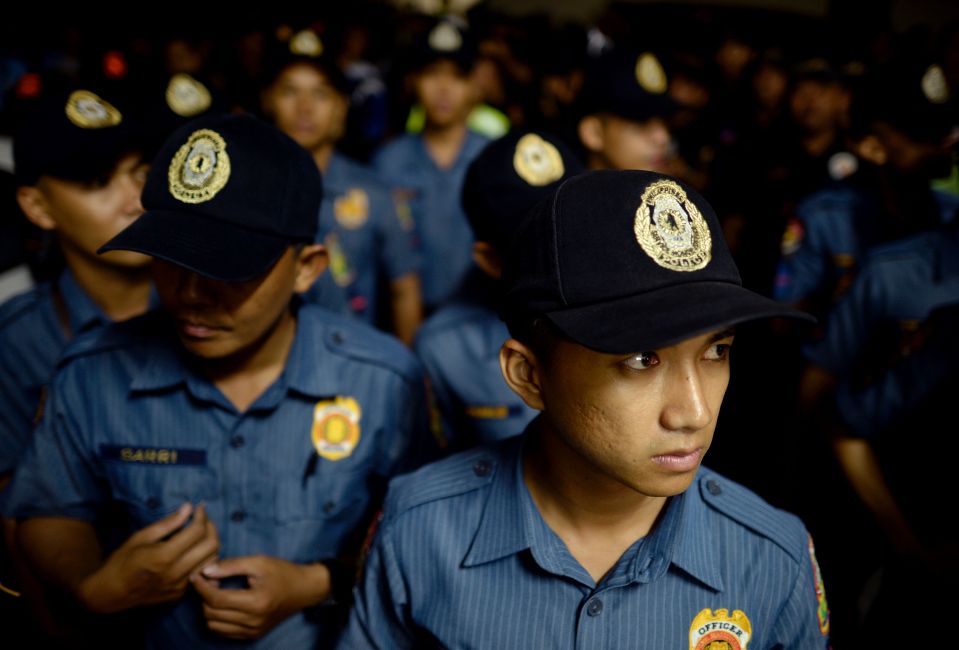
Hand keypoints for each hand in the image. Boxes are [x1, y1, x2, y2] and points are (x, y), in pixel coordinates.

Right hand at [78, 502, 218, 612]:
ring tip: (199, 532)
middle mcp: (175, 573)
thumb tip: (188, 507)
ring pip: (211, 559)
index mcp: (163, 557)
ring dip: (210, 542)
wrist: (110, 594)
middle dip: (211, 527)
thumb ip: (167, 523)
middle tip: (202, 519)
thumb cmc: (122, 561)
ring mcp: (180, 586)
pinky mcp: (180, 593)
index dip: (201, 516)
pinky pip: (201, 571)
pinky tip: (193, 549)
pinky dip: (203, 558)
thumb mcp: (140, 537)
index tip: (198, 507)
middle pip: (211, 546)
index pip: (197, 532)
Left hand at [191, 555, 330, 639]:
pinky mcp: (253, 635)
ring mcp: (253, 631)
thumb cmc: (283, 572)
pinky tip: (225, 604)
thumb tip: (206, 571)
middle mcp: (253, 621)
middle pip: (212, 614)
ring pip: (214, 626)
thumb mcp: (258, 562)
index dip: (201, 587)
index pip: (217, 599)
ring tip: (219, 591)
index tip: (195, 575)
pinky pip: (224, 632)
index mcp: (256, 602)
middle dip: (205, 596)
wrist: (304, 589)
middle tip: (211, 579)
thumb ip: (231, 566)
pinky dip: (217, 619)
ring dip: (210, 608)